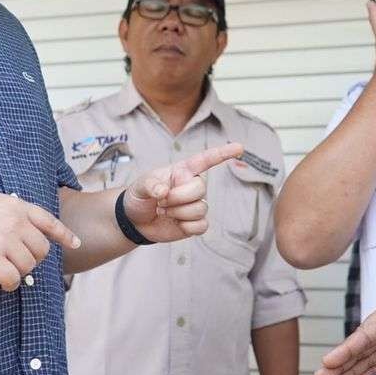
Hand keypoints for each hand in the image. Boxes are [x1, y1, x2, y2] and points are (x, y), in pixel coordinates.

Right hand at [0, 188, 80, 290]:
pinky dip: (10, 285)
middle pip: (41, 251)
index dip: (64, 235)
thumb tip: (23, 232)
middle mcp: (14, 222)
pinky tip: (2, 283)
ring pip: (28, 267)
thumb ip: (9, 213)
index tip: (75, 245)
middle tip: (15, 263)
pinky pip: (12, 279)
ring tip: (4, 271)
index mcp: (16, 206)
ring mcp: (3, 241)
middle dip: (31, 260)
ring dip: (18, 273)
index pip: (49, 221)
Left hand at [122, 143, 243, 242]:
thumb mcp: (138, 186)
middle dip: (178, 197)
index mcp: (182, 171)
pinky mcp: (195, 223)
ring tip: (164, 211)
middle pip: (200, 189)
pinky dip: (186, 227)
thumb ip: (150, 184)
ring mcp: (195, 204)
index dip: (223, 153)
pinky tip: (175, 223)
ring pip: (200, 209)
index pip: (205, 160)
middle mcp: (191, 186)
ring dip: (178, 213)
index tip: (240, 147)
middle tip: (161, 201)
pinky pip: (201, 226)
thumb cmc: (139, 196)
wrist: (135, 220)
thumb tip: (163, 192)